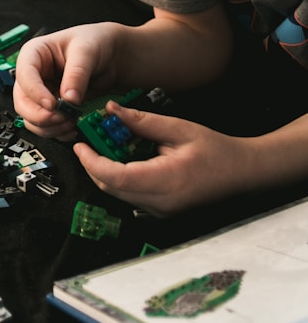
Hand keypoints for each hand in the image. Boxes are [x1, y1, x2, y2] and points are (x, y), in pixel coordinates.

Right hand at [13, 24, 119, 139]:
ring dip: (50, 127)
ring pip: (31, 119)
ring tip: (71, 123)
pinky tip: (72, 128)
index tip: (52, 104)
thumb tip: (69, 99)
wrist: (110, 55)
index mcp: (34, 54)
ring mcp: (41, 94)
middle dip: (41, 115)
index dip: (35, 93)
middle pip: (22, 102)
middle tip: (62, 118)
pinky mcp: (52, 108)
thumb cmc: (94, 42)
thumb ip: (77, 74)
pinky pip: (46, 126)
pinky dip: (57, 132)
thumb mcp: (86, 51)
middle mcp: (34, 76)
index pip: (25, 75)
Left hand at [74, 102, 249, 215]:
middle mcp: (160, 202)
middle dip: (93, 165)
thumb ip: (141, 121)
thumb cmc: (214, 149)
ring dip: (104, 171)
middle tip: (87, 141)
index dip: (91, 162)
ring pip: (118, 194)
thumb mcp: (178, 128)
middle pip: (111, 188)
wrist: (241, 173)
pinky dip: (118, 178)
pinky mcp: (161, 211)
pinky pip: (129, 196)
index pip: (115, 177)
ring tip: (103, 146)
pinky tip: (121, 159)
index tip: (79, 145)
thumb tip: (110, 110)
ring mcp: (161, 211)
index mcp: (166, 181)